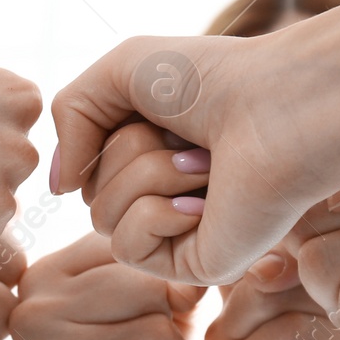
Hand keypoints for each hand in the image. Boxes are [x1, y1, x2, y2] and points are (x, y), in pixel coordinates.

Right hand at [9, 233, 202, 339]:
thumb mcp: (151, 309)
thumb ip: (169, 278)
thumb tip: (191, 284)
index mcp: (40, 278)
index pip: (136, 251)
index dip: (159, 292)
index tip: (126, 328)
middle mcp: (31, 316)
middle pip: (153, 290)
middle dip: (169, 331)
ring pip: (165, 335)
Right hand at [50, 32, 339, 285]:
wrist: (281, 108)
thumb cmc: (217, 80)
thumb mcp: (119, 72)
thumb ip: (68, 116)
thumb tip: (59, 188)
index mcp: (154, 153)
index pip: (86, 161)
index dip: (107, 129)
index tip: (163, 107)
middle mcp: (167, 195)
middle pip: (89, 190)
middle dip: (127, 152)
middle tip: (191, 138)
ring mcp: (181, 235)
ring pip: (101, 219)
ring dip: (146, 176)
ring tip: (206, 164)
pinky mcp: (196, 267)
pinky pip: (127, 249)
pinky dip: (156, 213)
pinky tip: (206, 202)